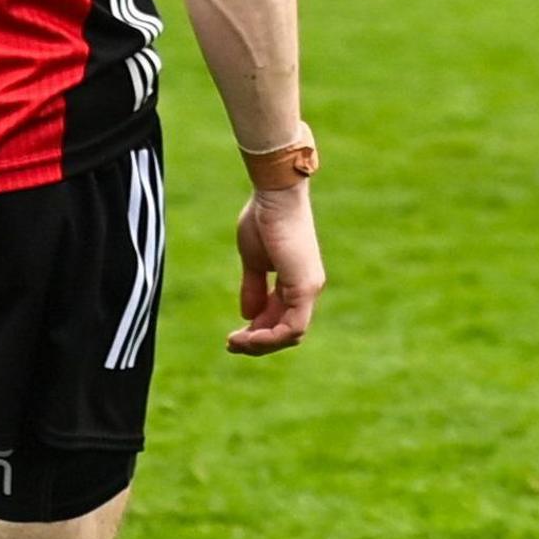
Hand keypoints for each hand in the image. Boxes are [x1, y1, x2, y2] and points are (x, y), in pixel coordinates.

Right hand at [228, 182, 322, 355]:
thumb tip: (248, 316)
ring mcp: (308, 288)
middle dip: (257, 343)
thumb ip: (253, 288)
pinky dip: (270, 337)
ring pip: (290, 334)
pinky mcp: (305, 286)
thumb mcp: (254, 261)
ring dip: (261, 344)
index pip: (282, 320)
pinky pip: (293, 327)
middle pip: (286, 332)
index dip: (258, 333)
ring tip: (235, 342)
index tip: (233, 335)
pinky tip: (248, 336)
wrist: (274, 194)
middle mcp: (307, 288)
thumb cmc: (264, 218)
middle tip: (230, 344)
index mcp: (296, 281)